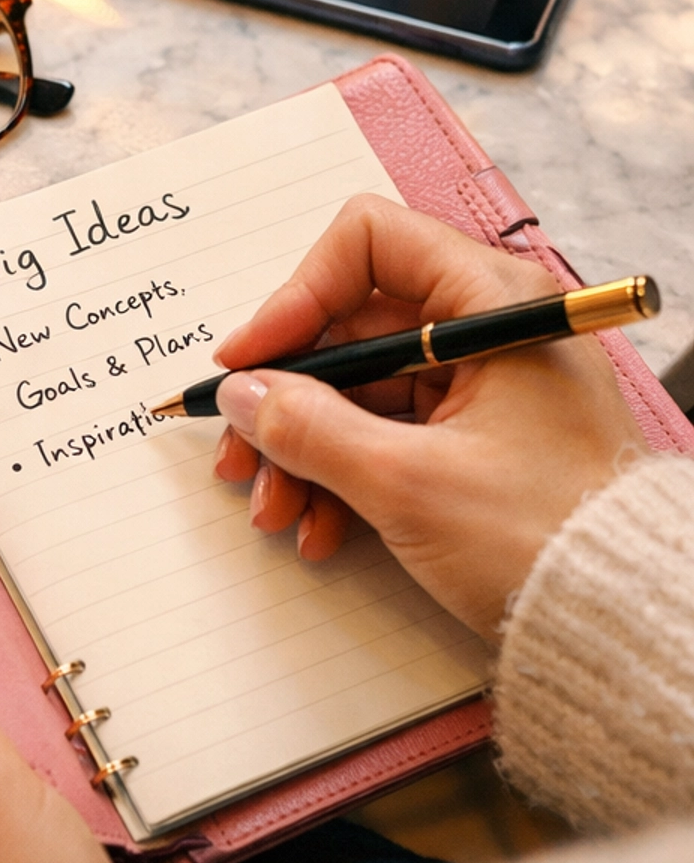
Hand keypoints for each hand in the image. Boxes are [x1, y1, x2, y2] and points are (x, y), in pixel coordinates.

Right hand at [210, 195, 645, 638]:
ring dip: (304, 449)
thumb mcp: (408, 484)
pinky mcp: (478, 438)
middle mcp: (488, 328)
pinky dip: (344, 476)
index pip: (369, 243)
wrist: (624, 619)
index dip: (297, 295)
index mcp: (491, 303)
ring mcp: (484, 385)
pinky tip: (320, 529)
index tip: (251, 360)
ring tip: (276, 512)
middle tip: (239, 453)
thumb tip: (243, 394)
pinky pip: (387, 435)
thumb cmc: (545, 537)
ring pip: (361, 391)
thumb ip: (310, 429)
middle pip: (352, 328)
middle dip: (286, 398)